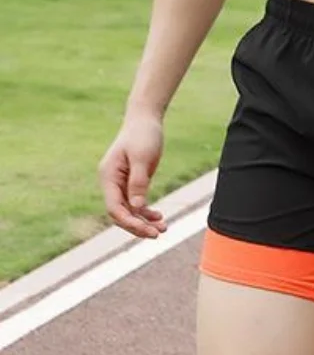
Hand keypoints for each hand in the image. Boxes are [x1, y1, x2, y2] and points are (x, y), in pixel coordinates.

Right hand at [98, 112, 166, 238]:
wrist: (145, 120)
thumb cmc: (143, 135)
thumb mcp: (143, 158)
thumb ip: (138, 182)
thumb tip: (137, 206)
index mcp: (108, 176)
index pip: (114, 208)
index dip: (130, 222)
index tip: (149, 230)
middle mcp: (111, 182)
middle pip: (119, 213)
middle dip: (137, 226)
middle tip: (158, 234)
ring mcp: (120, 184)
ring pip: (129, 211)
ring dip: (144, 222)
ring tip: (164, 228)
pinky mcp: (131, 183)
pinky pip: (136, 204)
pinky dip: (147, 212)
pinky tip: (160, 217)